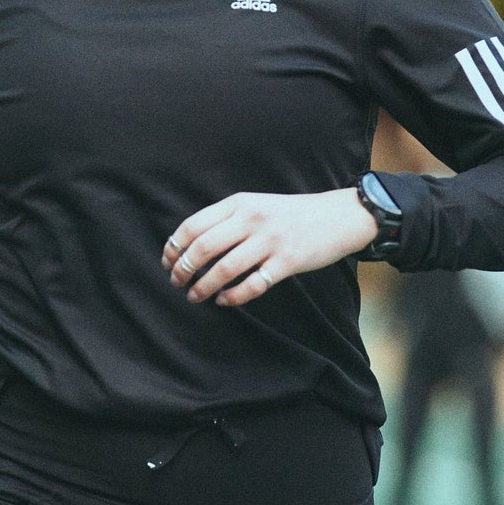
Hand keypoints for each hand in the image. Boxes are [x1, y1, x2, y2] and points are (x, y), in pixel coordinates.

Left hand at [162, 189, 378, 307]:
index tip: (167, 262)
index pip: (193, 225)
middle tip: (176, 283)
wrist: (337, 216)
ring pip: (224, 269)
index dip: (174, 247)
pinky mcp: (287, 262)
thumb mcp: (256, 205)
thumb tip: (190, 244)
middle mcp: (251, 219)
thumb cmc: (290, 214)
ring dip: (203, 287)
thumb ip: (227, 219)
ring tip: (195, 296)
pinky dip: (233, 297)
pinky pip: (252, 285)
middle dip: (183, 269)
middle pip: (204, 248)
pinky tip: (224, 301)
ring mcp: (270, 241)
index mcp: (239, 203)